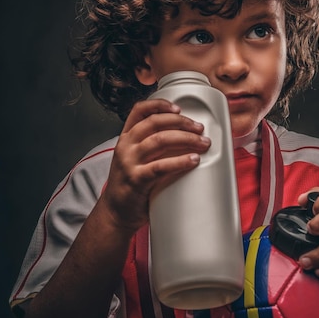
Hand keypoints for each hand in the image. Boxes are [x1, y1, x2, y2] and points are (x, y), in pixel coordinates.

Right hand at [99, 98, 210, 232]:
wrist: (115, 212)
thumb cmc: (131, 185)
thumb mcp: (134, 158)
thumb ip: (151, 147)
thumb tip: (186, 138)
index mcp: (126, 137)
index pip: (139, 110)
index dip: (160, 105)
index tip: (179, 108)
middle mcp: (126, 146)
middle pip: (155, 122)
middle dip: (181, 122)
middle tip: (199, 129)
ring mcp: (129, 162)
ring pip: (161, 140)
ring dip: (186, 139)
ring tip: (203, 143)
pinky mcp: (136, 180)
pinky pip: (161, 166)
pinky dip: (180, 161)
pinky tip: (193, 160)